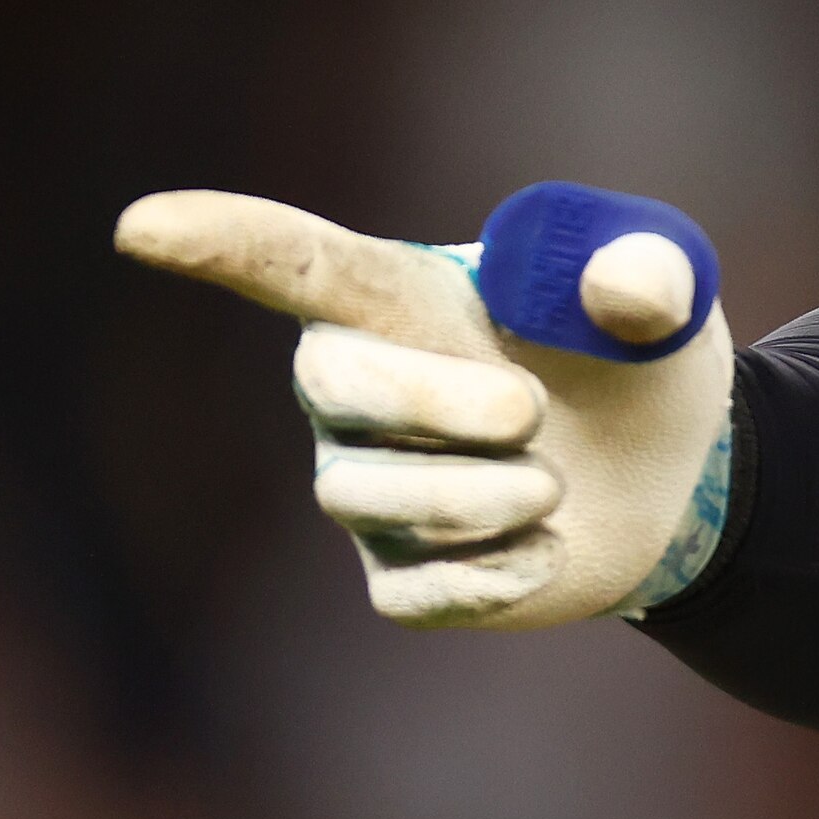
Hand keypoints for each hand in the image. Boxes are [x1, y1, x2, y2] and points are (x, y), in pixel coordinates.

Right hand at [116, 182, 734, 630]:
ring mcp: (364, 486)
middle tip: (533, 413)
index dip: (220, 242)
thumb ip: (649, 274)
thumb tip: (620, 290)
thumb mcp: (665, 298)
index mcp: (402, 300)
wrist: (677, 473)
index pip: (293, 263)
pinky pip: (415, 592)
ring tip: (557, 483)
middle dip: (436, 404)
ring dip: (492, 495)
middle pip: (336, 387)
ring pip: (376, 499)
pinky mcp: (398, 576)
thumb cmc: (635, 359)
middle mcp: (355, 391)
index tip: (141, 226)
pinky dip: (500, 575)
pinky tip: (548, 550)